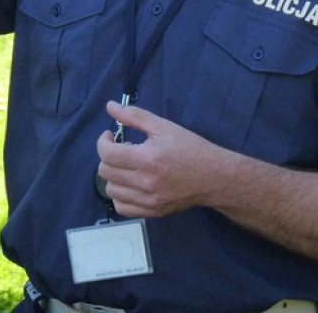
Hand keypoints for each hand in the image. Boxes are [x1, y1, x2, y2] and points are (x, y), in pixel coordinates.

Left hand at [96, 100, 225, 217]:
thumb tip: (110, 106)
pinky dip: (120, 194)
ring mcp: (148, 200)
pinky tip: (131, 183)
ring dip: (114, 175)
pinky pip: (122, 207)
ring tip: (128, 166)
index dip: (103, 142)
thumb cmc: (190, 148)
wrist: (214, 177)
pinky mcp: (152, 211)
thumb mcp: (164, 127)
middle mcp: (145, 182)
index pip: (107, 154)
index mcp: (147, 159)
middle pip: (105, 172)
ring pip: (111, 190)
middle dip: (108, 156)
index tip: (110, 136)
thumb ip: (135, 116)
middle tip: (123, 149)